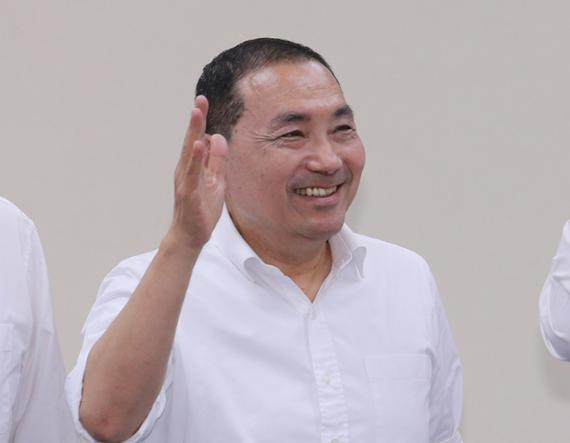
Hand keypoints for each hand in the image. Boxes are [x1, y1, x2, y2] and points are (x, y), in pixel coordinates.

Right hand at [167, 96, 227, 252]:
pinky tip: (198, 145)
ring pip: (190, 153)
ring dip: (193, 133)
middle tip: (200, 100)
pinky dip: (195, 159)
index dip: (200, 122)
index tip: (202, 102)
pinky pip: (193, 173)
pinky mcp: (189, 194)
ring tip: (197, 114)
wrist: (191, 236)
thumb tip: (217, 137)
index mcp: (193, 166)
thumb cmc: (202, 209)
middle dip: (196, 120)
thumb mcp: (216, 181)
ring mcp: (186, 181)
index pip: (197, 139)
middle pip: (191, 141)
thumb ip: (217, 160)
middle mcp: (185, 170)